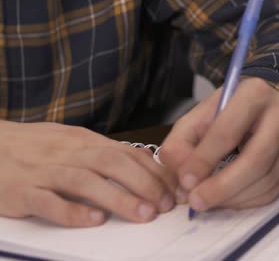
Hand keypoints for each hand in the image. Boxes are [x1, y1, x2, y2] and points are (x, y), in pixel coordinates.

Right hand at [0, 121, 178, 226]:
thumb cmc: (33, 147)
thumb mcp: (72, 142)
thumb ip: (105, 153)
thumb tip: (146, 163)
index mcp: (83, 141)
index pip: (127, 152)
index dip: (154, 171)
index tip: (175, 189)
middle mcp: (67, 152)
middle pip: (113, 163)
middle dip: (145, 183)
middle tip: (165, 204)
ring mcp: (43, 171)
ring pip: (86, 181)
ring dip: (119, 198)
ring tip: (143, 214)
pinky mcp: (20, 191)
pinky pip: (48, 201)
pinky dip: (72, 212)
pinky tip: (93, 221)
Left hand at [161, 77, 278, 210]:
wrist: (271, 97)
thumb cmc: (233, 105)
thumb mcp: (202, 112)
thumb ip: (183, 141)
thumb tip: (182, 177)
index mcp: (254, 93)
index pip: (228, 131)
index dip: (204, 160)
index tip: (185, 181)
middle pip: (256, 160)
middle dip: (223, 187)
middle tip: (198, 201)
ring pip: (268, 179)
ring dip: (235, 198)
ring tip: (210, 201)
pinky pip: (276, 189)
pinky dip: (249, 201)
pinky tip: (230, 199)